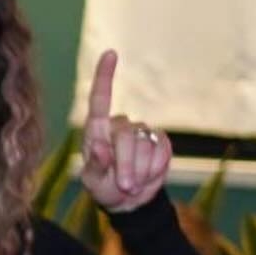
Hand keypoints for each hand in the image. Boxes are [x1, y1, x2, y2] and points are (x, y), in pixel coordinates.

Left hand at [80, 50, 171, 211]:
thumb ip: (95, 165)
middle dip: (126, 166)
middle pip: (126, 137)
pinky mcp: (161, 141)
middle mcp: (120, 126)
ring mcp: (142, 132)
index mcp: (97, 131)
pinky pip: (162, 152)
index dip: (104, 76)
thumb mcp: (93, 182)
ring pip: (145, 146)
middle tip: (125, 187)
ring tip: (131, 184)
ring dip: (139, 171)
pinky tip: (147, 177)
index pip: (100, 100)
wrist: (129, 201)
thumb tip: (100, 147)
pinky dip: (154, 169)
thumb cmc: (103, 189)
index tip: (110, 53)